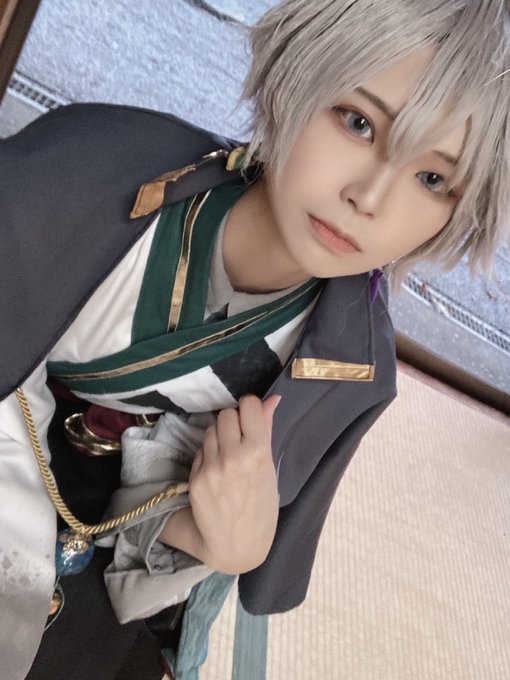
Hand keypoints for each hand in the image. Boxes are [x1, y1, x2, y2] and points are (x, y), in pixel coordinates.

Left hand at [188, 394, 280, 573]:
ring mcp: (211, 468)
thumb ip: (266, 430)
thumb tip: (272, 399)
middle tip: (240, 440)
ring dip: (219, 437)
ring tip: (228, 457)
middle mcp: (232, 456)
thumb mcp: (270, 469)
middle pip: (226, 414)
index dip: (250, 409)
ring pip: (211, 430)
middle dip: (233, 422)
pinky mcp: (195, 478)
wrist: (238, 546)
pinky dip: (208, 456)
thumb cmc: (262, 508)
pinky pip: (200, 451)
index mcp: (257, 452)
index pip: (247, 405)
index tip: (251, 419)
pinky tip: (217, 473)